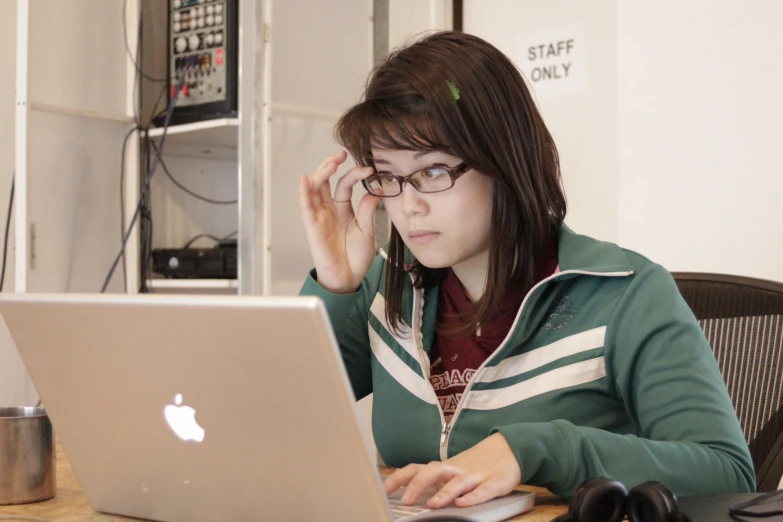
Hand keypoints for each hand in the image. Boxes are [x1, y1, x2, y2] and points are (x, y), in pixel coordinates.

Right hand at [299, 151, 380, 293]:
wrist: (349, 279)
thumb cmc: (356, 257)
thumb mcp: (367, 229)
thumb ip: (368, 209)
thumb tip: (376, 189)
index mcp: (342, 209)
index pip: (345, 184)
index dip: (355, 174)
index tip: (370, 170)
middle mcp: (328, 210)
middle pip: (325, 181)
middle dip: (331, 165)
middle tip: (342, 154)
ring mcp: (319, 217)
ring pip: (314, 189)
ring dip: (321, 173)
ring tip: (331, 162)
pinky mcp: (312, 226)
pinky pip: (305, 207)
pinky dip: (303, 192)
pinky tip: (306, 179)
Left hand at [384, 433, 521, 508]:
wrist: (509, 448)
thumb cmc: (476, 463)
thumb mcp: (452, 470)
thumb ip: (433, 480)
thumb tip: (406, 492)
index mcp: (444, 467)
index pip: (416, 469)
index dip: (399, 478)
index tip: (384, 490)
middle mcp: (456, 469)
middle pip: (434, 471)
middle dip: (419, 485)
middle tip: (406, 501)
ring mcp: (476, 475)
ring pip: (458, 482)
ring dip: (445, 492)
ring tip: (433, 505)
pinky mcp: (495, 482)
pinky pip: (483, 490)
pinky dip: (473, 497)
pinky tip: (464, 504)